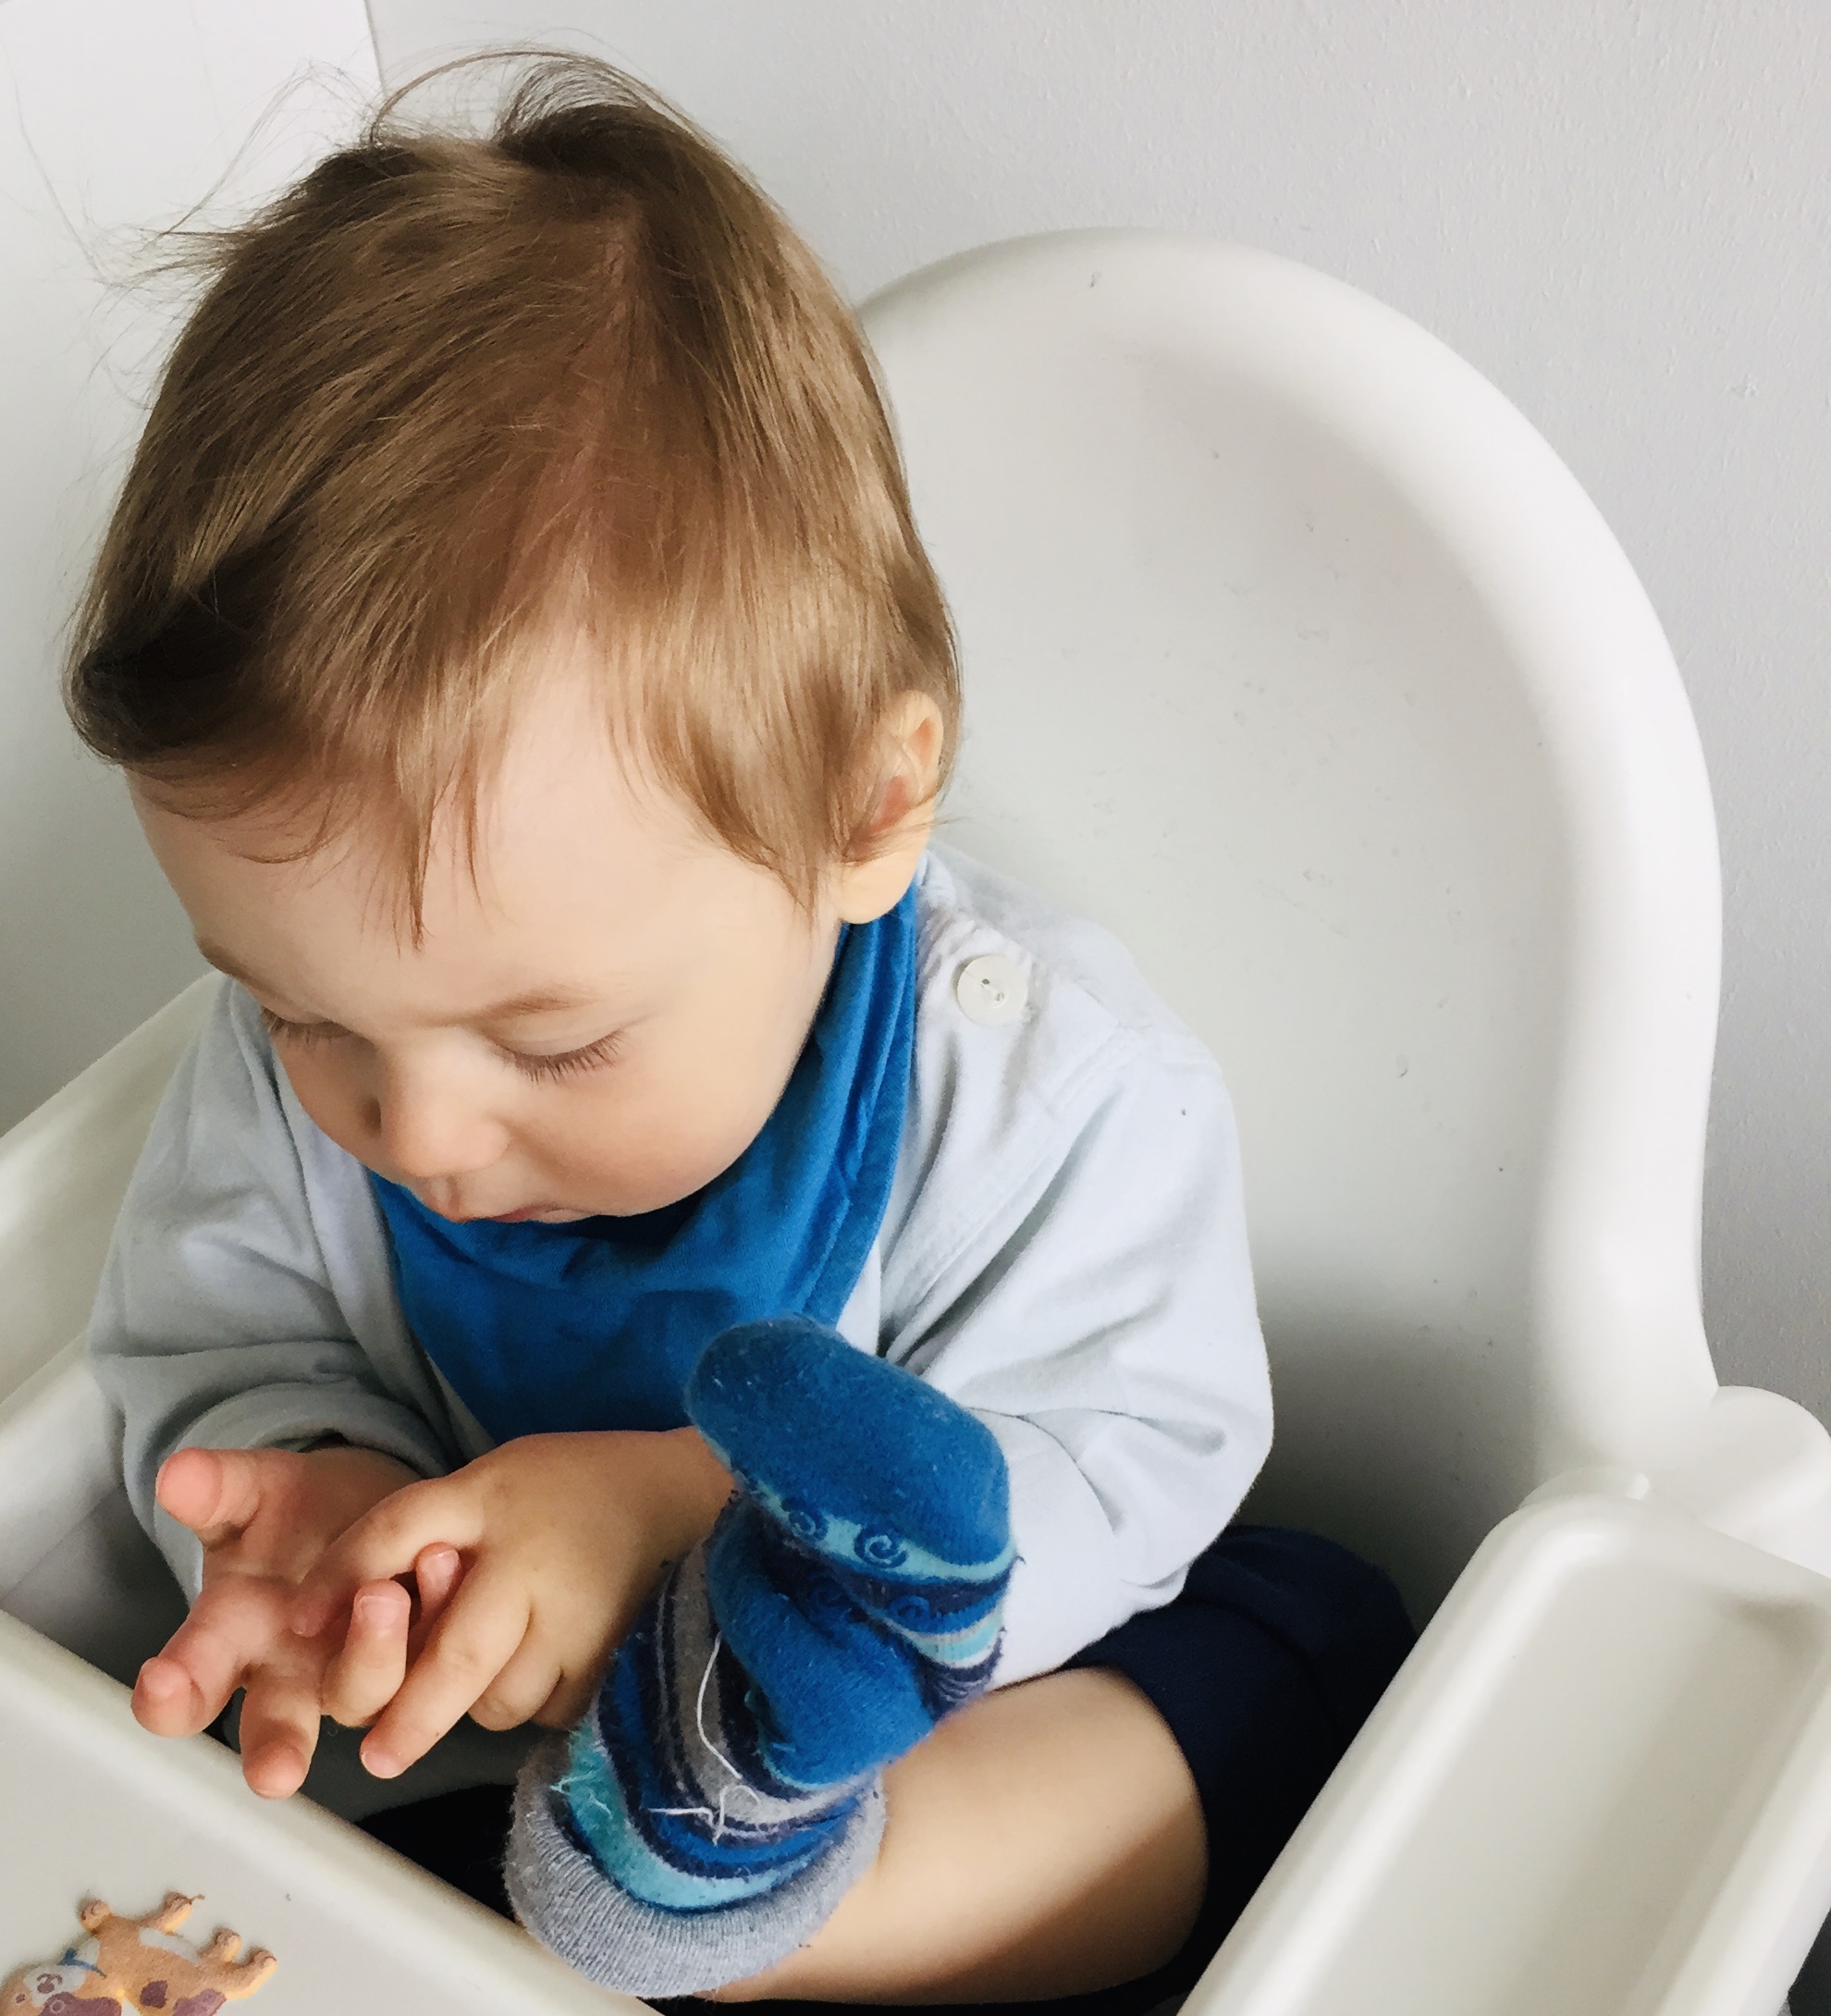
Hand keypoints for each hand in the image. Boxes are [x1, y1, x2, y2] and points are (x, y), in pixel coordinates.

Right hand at [131, 1443, 452, 1797]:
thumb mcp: (249, 1494)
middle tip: (277, 1770)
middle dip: (275, 1749)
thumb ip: (216, 1489)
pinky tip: (440, 1563)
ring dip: (370, 1654)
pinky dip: (436, 1606)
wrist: (365, 1507)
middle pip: (275, 1730)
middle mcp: (290, 1674)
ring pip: (361, 1694)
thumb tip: (177, 1474)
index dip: (171, 1696)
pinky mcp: (425, 1652)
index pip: (186, 1689)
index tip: (163, 1689)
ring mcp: (360, 1670)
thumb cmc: (289, 1518)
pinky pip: (432, 1649)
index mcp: (229, 1640)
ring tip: (380, 1593)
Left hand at [288, 1427, 732, 1780]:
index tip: (300, 1623)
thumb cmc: (575, 1490)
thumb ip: (435, 1532)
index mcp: (491, 1494)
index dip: (344, 1574)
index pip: (398, 1528)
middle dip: (408, 1713)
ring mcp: (578, 1610)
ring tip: (506, 1655)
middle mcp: (529, 1555)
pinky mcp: (617, 1655)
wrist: (695, 1492)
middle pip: (452, 1655)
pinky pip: (549, 1707)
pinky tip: (557, 1654)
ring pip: (497, 1698)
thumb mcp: (497, 1481)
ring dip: (480, 1702)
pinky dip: (537, 1699)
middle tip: (376, 1757)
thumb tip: (348, 1611)